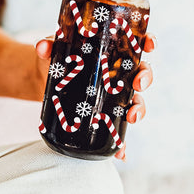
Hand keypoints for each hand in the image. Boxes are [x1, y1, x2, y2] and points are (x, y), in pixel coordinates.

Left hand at [35, 33, 155, 161]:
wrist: (44, 80)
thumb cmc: (57, 59)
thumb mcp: (53, 51)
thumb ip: (48, 46)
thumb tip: (42, 47)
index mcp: (111, 51)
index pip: (135, 44)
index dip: (148, 42)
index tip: (150, 45)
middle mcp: (118, 72)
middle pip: (141, 72)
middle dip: (145, 77)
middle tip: (138, 84)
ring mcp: (113, 93)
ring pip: (135, 100)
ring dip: (139, 109)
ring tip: (132, 118)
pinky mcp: (105, 112)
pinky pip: (118, 127)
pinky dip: (122, 140)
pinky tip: (121, 152)